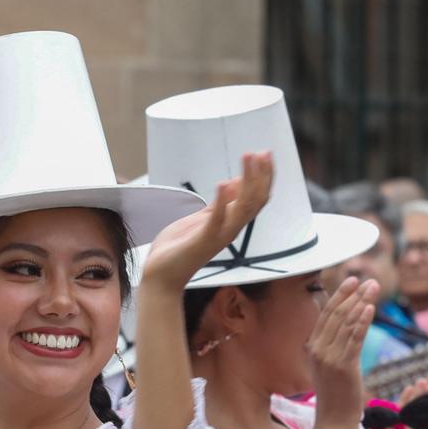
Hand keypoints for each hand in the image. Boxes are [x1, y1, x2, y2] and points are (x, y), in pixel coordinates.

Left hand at [140, 150, 273, 291]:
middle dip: (261, 175)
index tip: (265, 153)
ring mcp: (219, 235)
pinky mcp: (202, 240)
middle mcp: (230, 229)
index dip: (263, 176)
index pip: (257, 198)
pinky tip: (224, 183)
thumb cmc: (180, 247)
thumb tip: (237, 181)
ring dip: (248, 181)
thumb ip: (222, 203)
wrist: (162, 276)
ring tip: (248, 158)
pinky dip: (222, 202)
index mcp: (231, 222)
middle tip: (262, 152)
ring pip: (244, 208)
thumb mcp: (204, 217)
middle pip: (256, 201)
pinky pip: (216, 220)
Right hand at [309, 277, 376, 425]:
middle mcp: (318, 349)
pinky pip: (354, 339)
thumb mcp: (329, 366)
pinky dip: (362, 321)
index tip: (352, 281)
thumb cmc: (336, 394)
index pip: (326, 315)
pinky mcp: (343, 366)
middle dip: (354, 295)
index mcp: (312, 347)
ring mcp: (329, 358)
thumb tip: (347, 326)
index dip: (339, 295)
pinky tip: (370, 308)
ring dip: (362, 302)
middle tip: (369, 281)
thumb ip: (333, 346)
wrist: (334, 418)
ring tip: (374, 289)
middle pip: (336, 314)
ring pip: (346, 323)